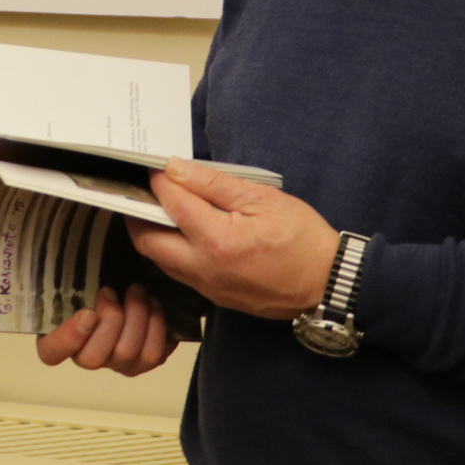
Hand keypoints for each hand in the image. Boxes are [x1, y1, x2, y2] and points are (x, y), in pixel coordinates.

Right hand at [35, 285, 176, 376]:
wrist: (129, 281)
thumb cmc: (95, 277)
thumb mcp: (74, 273)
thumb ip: (65, 277)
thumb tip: (59, 264)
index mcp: (57, 337)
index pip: (51, 353)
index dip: (68, 339)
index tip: (88, 312)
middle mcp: (85, 357)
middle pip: (94, 358)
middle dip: (110, 320)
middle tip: (112, 291)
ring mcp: (115, 363)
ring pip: (126, 354)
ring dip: (136, 318)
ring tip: (137, 291)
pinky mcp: (142, 362)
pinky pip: (153, 355)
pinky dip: (156, 327)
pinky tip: (153, 305)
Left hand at [131, 159, 340, 320]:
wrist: (326, 284)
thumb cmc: (302, 239)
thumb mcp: (262, 199)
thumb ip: (215, 184)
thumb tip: (178, 170)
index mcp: (216, 241)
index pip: (171, 204)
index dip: (158, 181)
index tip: (156, 168)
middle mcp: (204, 269)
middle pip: (147, 241)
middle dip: (138, 214)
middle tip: (145, 192)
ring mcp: (208, 287)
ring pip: (159, 261)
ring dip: (152, 235)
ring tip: (161, 210)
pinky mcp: (215, 297)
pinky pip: (179, 274)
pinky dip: (171, 252)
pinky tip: (183, 235)